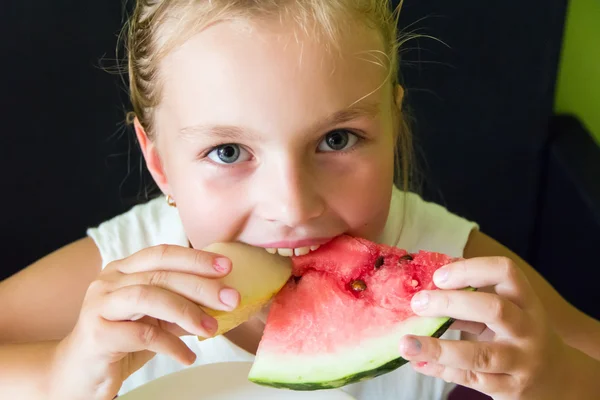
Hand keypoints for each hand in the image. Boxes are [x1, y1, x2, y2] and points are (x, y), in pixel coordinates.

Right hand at [49, 245, 239, 399]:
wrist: (78, 375)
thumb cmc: (121, 342)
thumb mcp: (156, 320)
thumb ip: (180, 306)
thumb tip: (221, 299)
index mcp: (123, 270)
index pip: (163, 254)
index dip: (196, 258)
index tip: (227, 266)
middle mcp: (109, 281)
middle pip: (161, 274)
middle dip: (201, 285)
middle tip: (230, 299)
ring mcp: (99, 305)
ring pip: (149, 297)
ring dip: (187, 312)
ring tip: (211, 328)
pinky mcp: (96, 333)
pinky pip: (142, 335)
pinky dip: (171, 345)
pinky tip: (187, 356)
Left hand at [398, 256, 573, 399]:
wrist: (558, 380)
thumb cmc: (519, 335)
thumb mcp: (508, 312)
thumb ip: (474, 300)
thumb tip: (424, 290)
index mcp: (526, 301)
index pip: (506, 272)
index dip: (470, 269)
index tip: (438, 276)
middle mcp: (528, 329)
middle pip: (493, 309)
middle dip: (450, 303)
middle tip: (417, 303)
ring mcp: (521, 362)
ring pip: (480, 355)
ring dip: (439, 348)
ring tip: (406, 343)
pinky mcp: (509, 389)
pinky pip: (470, 379)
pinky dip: (440, 369)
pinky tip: (418, 362)